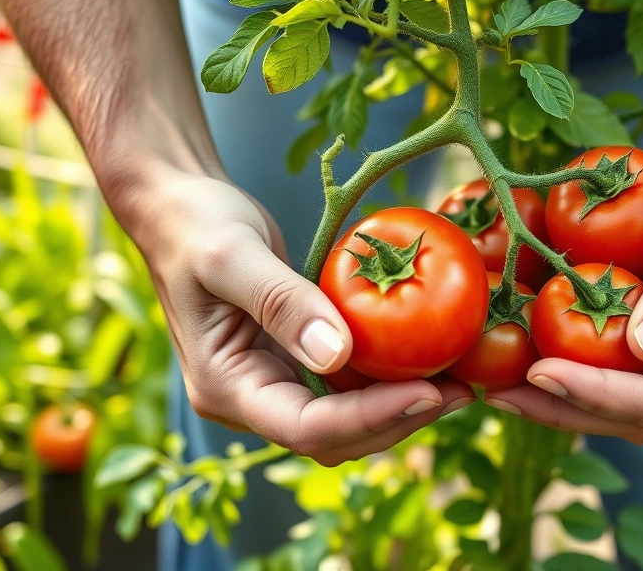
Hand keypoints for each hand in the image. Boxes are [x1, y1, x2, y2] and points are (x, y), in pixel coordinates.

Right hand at [127, 165, 475, 464]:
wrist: (177, 206)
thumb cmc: (193, 223)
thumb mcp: (231, 254)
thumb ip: (281, 302)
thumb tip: (338, 355)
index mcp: (224, 387)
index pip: (304, 428)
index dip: (371, 419)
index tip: (430, 393)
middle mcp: (250, 398)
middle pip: (334, 437)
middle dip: (400, 420)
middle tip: (464, 390)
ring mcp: (275, 381)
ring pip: (348, 419)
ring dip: (404, 405)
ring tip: (465, 378)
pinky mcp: (297, 359)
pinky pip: (349, 384)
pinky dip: (391, 376)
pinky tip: (434, 355)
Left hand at [482, 132, 642, 442]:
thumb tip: (641, 346)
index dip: (592, 395)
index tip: (535, 376)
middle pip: (631, 412)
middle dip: (562, 409)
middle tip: (495, 395)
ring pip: (623, 390)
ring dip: (564, 390)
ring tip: (500, 380)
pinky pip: (624, 356)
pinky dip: (578, 354)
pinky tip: (535, 336)